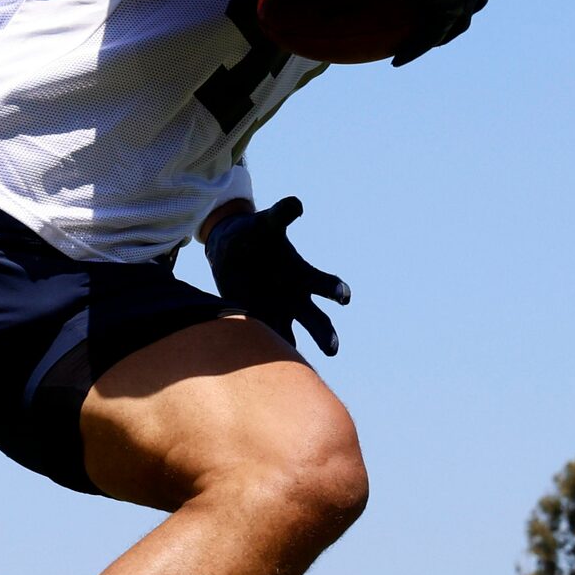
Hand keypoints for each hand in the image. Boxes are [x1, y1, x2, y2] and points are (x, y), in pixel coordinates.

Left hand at [203, 196, 349, 354]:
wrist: (230, 249)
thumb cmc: (254, 234)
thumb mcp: (265, 224)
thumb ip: (280, 215)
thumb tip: (296, 204)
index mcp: (302, 274)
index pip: (325, 284)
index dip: (336, 290)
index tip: (344, 297)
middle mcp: (295, 297)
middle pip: (317, 320)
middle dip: (325, 334)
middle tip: (332, 348)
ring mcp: (277, 311)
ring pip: (292, 337)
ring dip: (294, 353)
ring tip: (297, 370)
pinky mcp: (257, 320)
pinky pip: (264, 339)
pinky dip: (265, 351)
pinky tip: (262, 367)